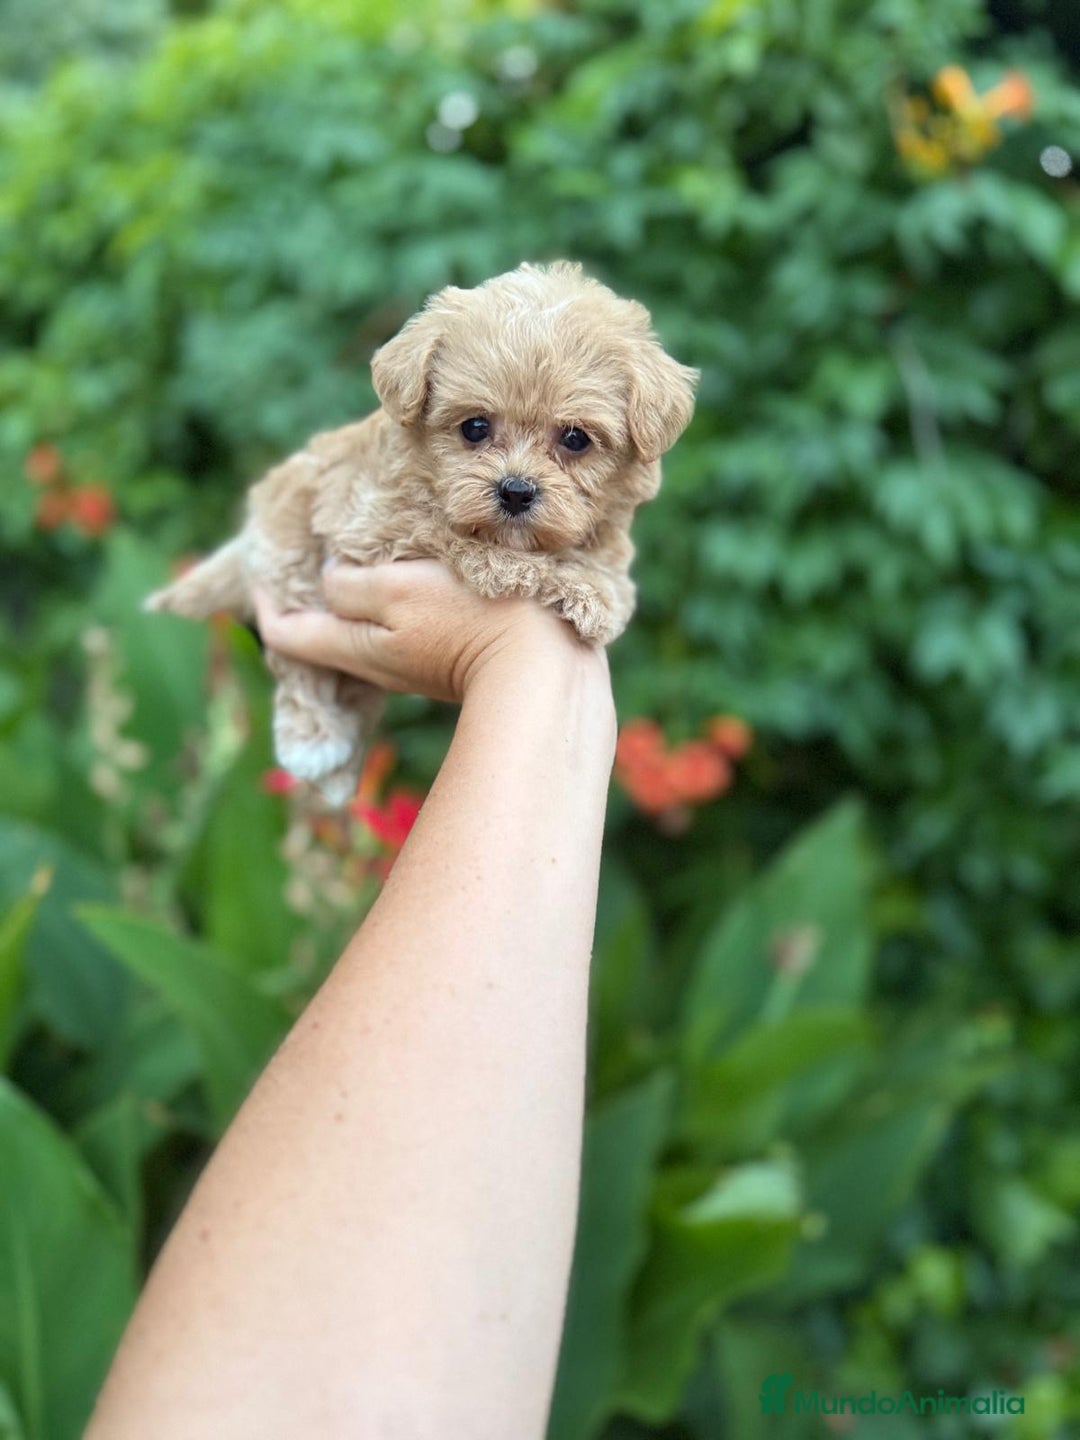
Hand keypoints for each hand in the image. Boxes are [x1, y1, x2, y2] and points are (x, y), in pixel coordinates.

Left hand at [252, 558, 606, 704]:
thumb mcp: (399, 588)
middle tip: (311, 553)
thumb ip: (351, 584)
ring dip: (354, 597)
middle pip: (323, 635)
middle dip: (310, 596)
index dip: (266, 598)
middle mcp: (378, 666)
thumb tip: (328, 580)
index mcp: (356, 647)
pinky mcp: (450, 662)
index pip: (286, 632)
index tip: (262, 563)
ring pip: (364, 633)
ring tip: (361, 556)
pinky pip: (402, 631)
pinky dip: (392, 604)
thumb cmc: (471, 619)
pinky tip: (413, 578)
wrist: (546, 669)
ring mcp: (414, 668)